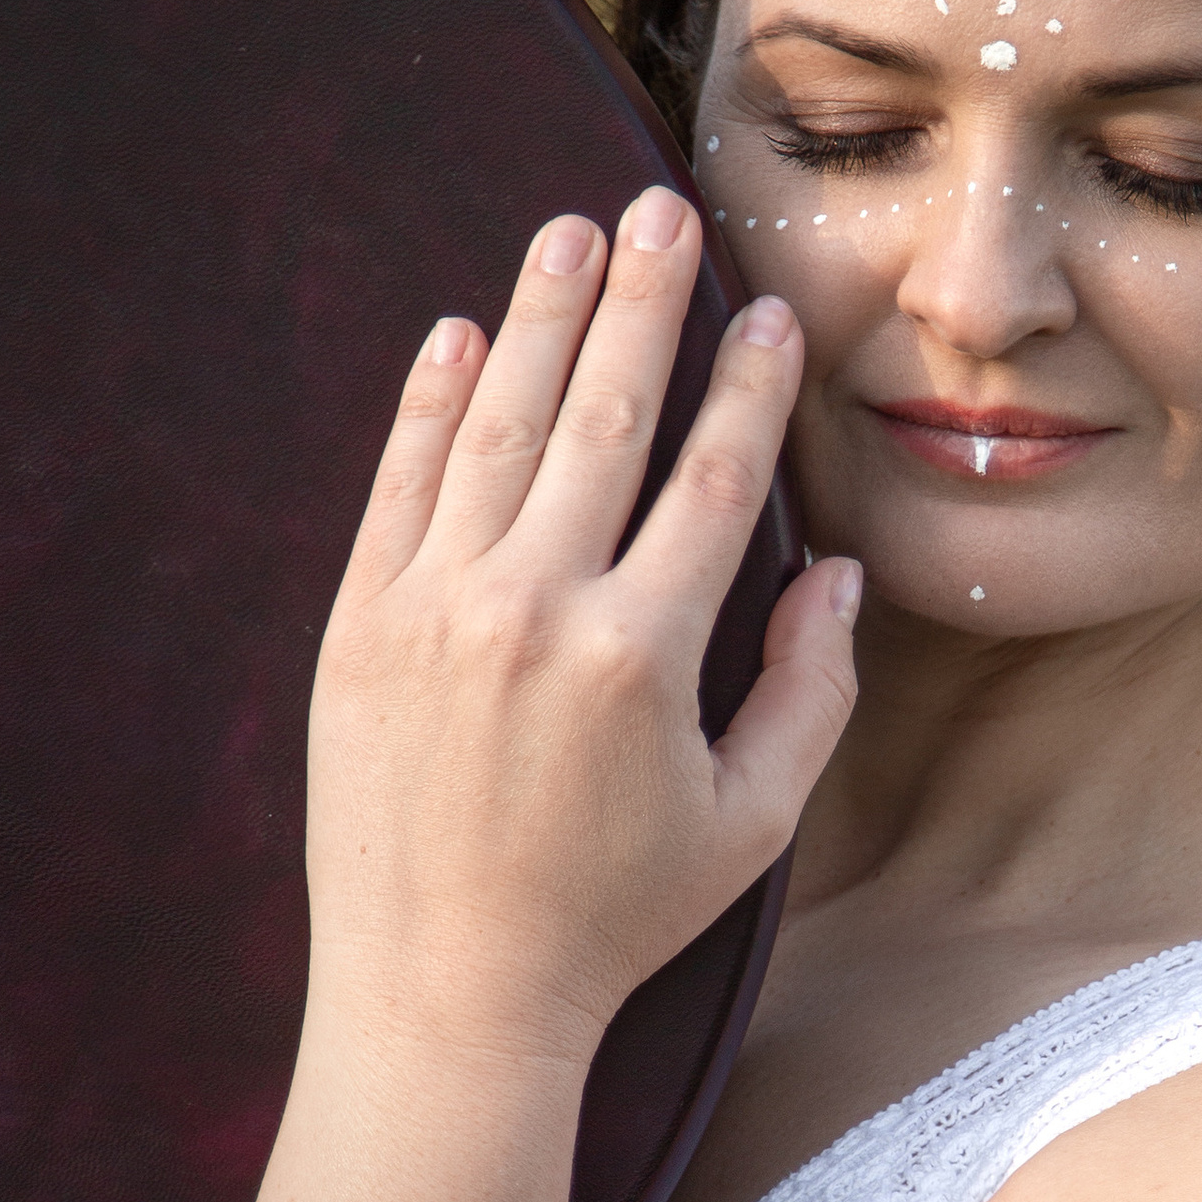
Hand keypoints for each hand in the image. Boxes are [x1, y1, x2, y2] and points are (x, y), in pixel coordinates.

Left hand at [304, 187, 859, 1062]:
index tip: (767, 311)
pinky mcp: (357, 629)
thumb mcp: (751, 826)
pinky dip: (427, 404)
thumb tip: (843, 575)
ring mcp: (434, 612)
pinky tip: (459, 333)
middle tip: (660, 207)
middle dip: (642, 302)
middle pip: (603, 418)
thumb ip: (809, 694)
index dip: (748, 384)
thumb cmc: (612, 920)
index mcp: (642, 655)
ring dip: (539, 319)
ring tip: (570, 233)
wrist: (444, 994)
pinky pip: (398, 487)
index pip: (714, 479)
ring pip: (495, 428)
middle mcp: (534, 612)